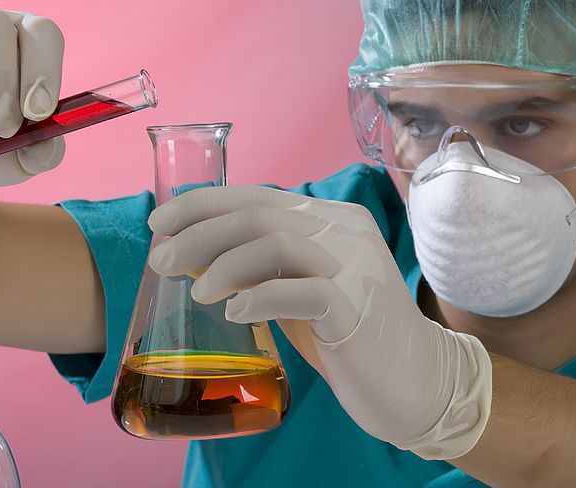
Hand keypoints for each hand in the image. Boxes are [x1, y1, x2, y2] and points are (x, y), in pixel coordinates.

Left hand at [147, 185, 492, 459]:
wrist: (416, 380)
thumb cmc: (349, 335)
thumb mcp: (300, 288)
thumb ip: (262, 267)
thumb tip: (193, 253)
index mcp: (330, 218)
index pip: (257, 196)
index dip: (201, 204)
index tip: (159, 223)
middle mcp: (343, 230)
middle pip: (258, 214)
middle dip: (198, 232)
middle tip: (162, 260)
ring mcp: (353, 265)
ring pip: (274, 241)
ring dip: (223, 264)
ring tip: (198, 291)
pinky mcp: (356, 305)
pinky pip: (298, 290)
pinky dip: (258, 298)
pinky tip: (234, 313)